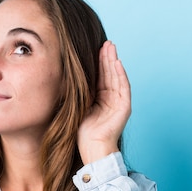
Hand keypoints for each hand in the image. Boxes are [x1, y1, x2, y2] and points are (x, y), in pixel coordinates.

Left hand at [78, 41, 131, 164]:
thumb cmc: (81, 133)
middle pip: (110, 73)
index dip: (99, 62)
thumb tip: (66, 77)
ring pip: (117, 77)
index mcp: (101, 99)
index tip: (95, 47)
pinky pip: (123, 87)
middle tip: (105, 41)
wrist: (92, 149)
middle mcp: (112, 99)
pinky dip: (120, 74)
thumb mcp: (78, 106)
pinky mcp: (125, 107)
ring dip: (114, 61)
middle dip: (107, 57)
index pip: (101, 76)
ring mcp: (120, 103)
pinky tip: (116, 62)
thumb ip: (79, 92)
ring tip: (110, 46)